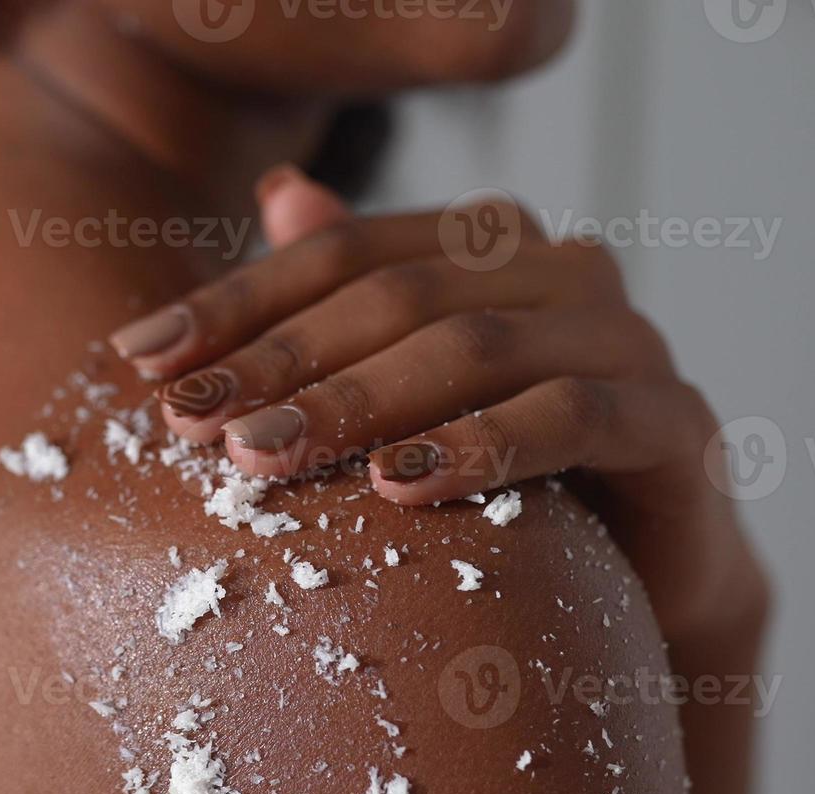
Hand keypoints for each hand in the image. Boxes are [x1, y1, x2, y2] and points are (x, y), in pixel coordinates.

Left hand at [109, 164, 770, 793]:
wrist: (639, 583)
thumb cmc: (504, 481)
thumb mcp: (405, 397)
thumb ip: (349, 301)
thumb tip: (278, 188)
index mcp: (486, 246)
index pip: (340, 255)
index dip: (235, 304)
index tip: (139, 362)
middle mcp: (560, 271)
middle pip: (398, 295)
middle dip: (280, 361)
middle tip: (187, 424)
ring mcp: (627, 339)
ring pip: (476, 348)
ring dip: (358, 404)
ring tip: (262, 457)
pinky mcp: (675, 423)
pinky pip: (572, 419)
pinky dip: (478, 447)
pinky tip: (396, 486)